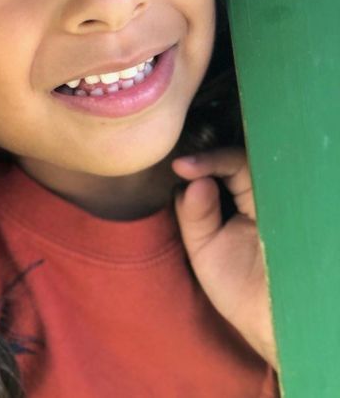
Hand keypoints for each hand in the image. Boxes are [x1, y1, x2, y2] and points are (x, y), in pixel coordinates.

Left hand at [171, 148, 277, 369]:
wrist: (274, 322)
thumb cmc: (238, 287)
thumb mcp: (204, 249)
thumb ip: (194, 215)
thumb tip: (194, 180)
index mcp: (239, 198)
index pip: (223, 168)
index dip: (203, 162)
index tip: (180, 166)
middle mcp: (263, 194)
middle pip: (241, 160)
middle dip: (213, 159)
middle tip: (186, 165)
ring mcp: (283, 201)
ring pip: (262, 167)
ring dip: (228, 164)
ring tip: (196, 169)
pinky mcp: (302, 212)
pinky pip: (286, 186)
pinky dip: (261, 180)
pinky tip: (231, 184)